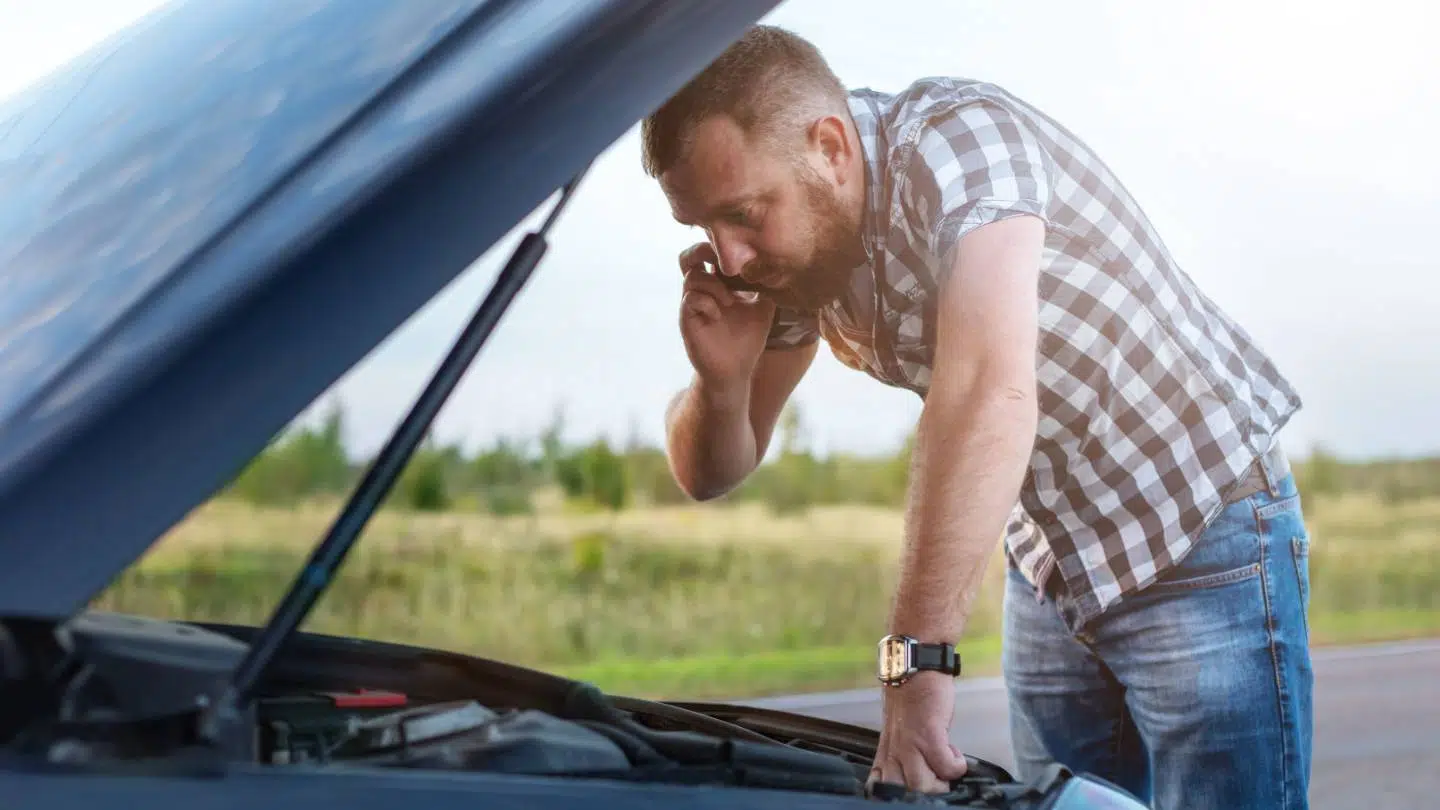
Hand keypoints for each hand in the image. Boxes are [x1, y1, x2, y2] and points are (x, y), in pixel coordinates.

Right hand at [676, 242, 775, 386]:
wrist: (737, 369)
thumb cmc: (748, 338)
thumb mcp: (763, 305)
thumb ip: (765, 283)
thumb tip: (779, 262)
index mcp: (717, 284)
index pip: (709, 254)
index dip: (719, 247)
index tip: (740, 255)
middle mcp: (702, 291)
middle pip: (688, 257)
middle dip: (704, 252)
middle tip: (725, 264)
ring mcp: (693, 305)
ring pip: (692, 277)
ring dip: (714, 285)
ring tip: (731, 302)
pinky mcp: (688, 321)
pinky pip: (691, 299)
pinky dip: (707, 302)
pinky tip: (720, 314)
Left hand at [867, 671, 968, 795]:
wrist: (916, 667)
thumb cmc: (912, 697)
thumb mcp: (900, 730)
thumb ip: (903, 753)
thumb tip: (921, 773)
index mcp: (886, 752)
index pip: (878, 787)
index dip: (894, 795)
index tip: (913, 789)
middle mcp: (894, 752)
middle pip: (901, 793)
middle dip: (924, 792)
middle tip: (938, 778)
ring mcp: (910, 745)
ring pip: (921, 786)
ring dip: (941, 782)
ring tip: (948, 767)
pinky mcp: (929, 735)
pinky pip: (945, 767)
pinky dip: (956, 765)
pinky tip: (956, 753)